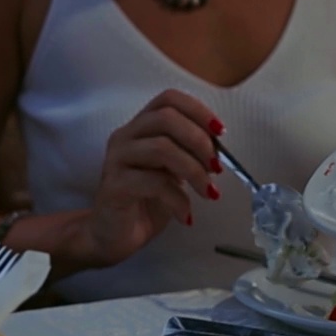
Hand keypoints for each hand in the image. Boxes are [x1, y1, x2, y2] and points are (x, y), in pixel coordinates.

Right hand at [83, 89, 223, 266]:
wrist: (114, 235)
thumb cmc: (146, 202)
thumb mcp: (173, 172)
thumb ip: (188, 154)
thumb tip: (218, 149)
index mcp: (140, 127)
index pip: (168, 99)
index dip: (198, 110)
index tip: (220, 132)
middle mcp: (125, 137)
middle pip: (165, 118)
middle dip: (199, 140)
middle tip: (216, 167)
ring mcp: (117, 160)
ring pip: (161, 148)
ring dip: (194, 171)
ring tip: (208, 193)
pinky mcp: (115, 186)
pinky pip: (155, 183)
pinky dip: (179, 199)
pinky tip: (186, 215)